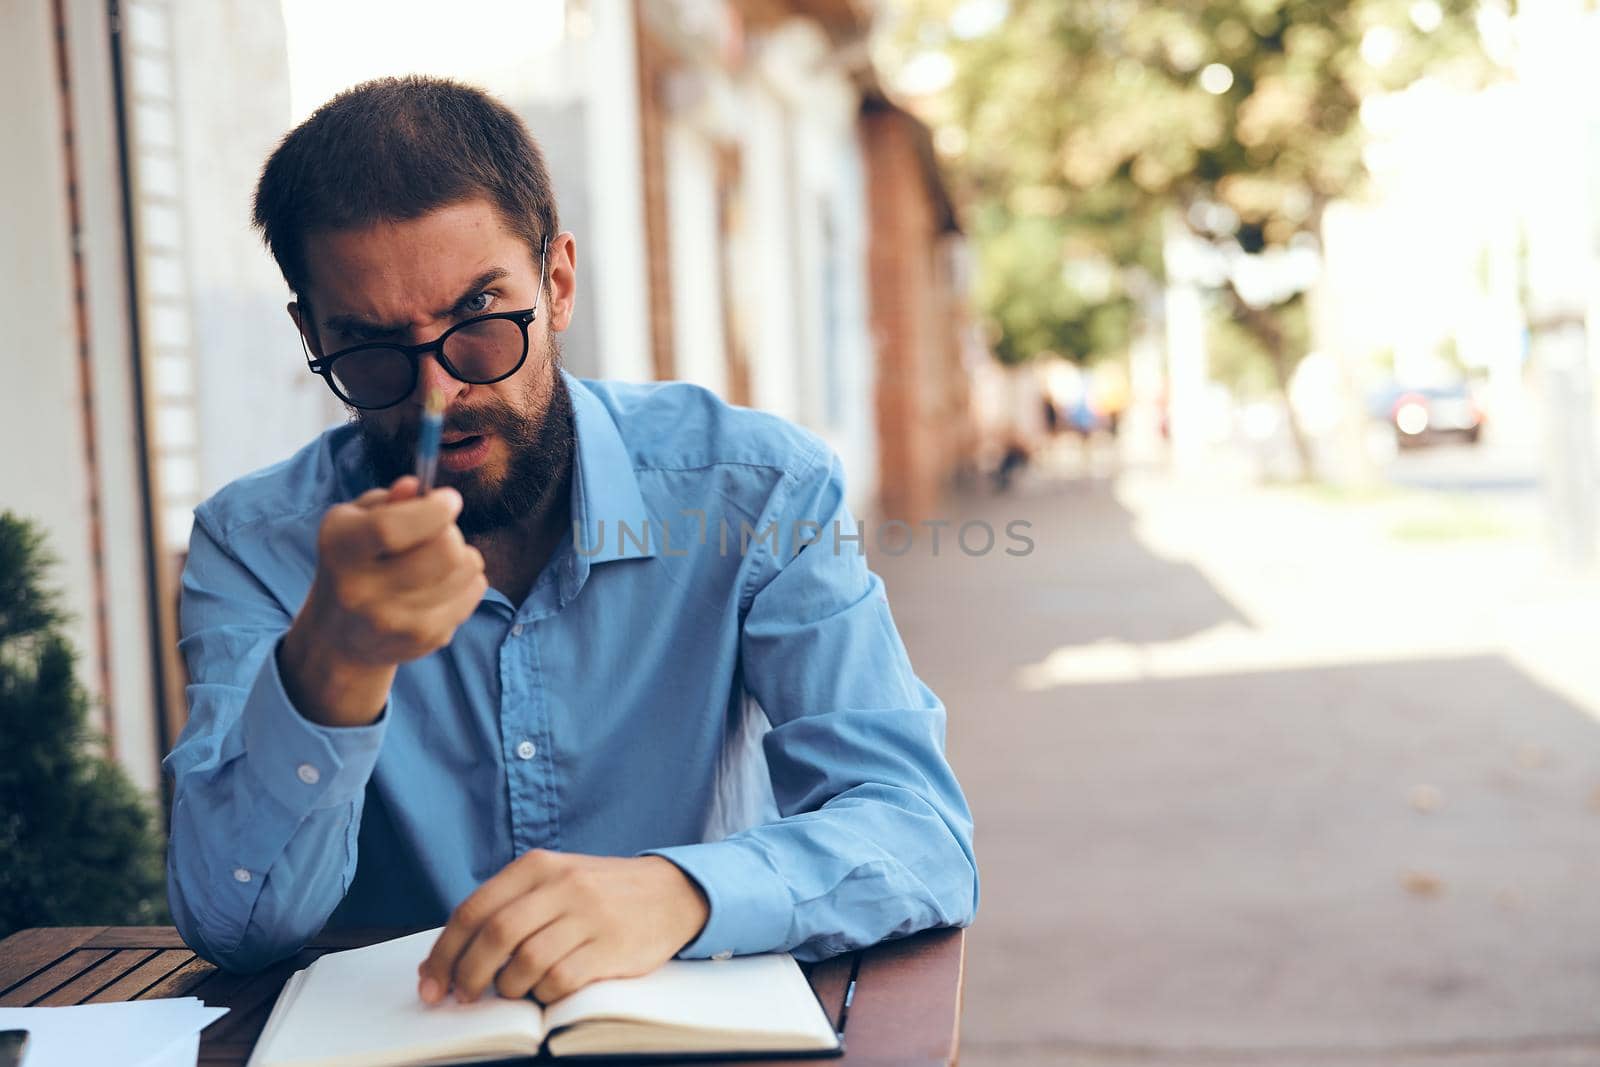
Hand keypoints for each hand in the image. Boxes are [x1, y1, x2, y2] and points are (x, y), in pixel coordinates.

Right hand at [280, 476, 487, 726]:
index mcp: (342, 549)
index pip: (391, 528)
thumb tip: (416, 488)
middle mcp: (364, 590)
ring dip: (462, 554)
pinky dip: (467, 579)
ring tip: (437, 560)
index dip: (432, 510)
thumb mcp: (354, 522)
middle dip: (451, 532)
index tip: (448, 499)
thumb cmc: (354, 561)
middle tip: (439, 532)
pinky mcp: (426, 637)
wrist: (340, 636)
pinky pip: (475, 590)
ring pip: (467, 568)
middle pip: (444, 551)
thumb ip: (386, 500)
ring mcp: (397, 620)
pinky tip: (441, 584)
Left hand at [417, 852, 710, 1005]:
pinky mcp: (611, 948)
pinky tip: (545, 990)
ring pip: (525, 961)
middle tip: (461, 996)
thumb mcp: (555, 879)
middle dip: (467, 974)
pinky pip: (560, 981)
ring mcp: (589, 916)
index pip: (474, 909)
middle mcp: (563, 885)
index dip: (444, 951)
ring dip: (507, 987)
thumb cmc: (600, 893)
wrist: (670, 892)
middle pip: (494, 935)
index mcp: (539, 865)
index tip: (431, 982)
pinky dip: (543, 994)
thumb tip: (450, 955)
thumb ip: (509, 906)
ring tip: (510, 991)